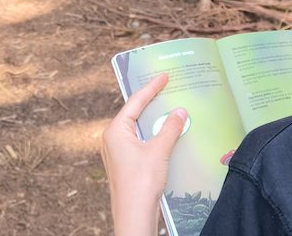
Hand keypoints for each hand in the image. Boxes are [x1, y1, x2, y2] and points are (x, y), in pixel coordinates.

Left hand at [100, 74, 187, 235]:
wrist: (134, 214)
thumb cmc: (141, 182)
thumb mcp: (159, 150)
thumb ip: (170, 128)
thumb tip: (179, 112)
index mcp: (115, 131)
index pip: (135, 102)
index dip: (151, 87)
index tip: (164, 75)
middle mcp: (112, 139)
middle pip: (134, 114)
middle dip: (152, 103)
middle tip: (167, 88)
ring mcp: (117, 153)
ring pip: (138, 129)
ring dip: (154, 121)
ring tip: (170, 110)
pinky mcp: (124, 165)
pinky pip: (140, 142)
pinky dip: (153, 136)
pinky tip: (166, 136)